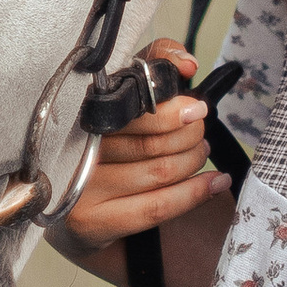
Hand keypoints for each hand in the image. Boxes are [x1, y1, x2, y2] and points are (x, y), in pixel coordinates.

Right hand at [53, 43, 229, 265]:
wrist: (72, 209)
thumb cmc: (104, 143)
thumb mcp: (122, 96)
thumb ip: (154, 66)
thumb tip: (186, 64)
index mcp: (79, 112)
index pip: (130, 107)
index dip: (170, 109)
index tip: (197, 109)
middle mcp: (74, 149)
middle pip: (150, 142)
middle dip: (189, 135)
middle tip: (200, 132)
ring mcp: (79, 189)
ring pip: (159, 172)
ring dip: (193, 161)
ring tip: (202, 153)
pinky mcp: (91, 222)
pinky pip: (156, 207)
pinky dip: (194, 194)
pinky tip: (215, 183)